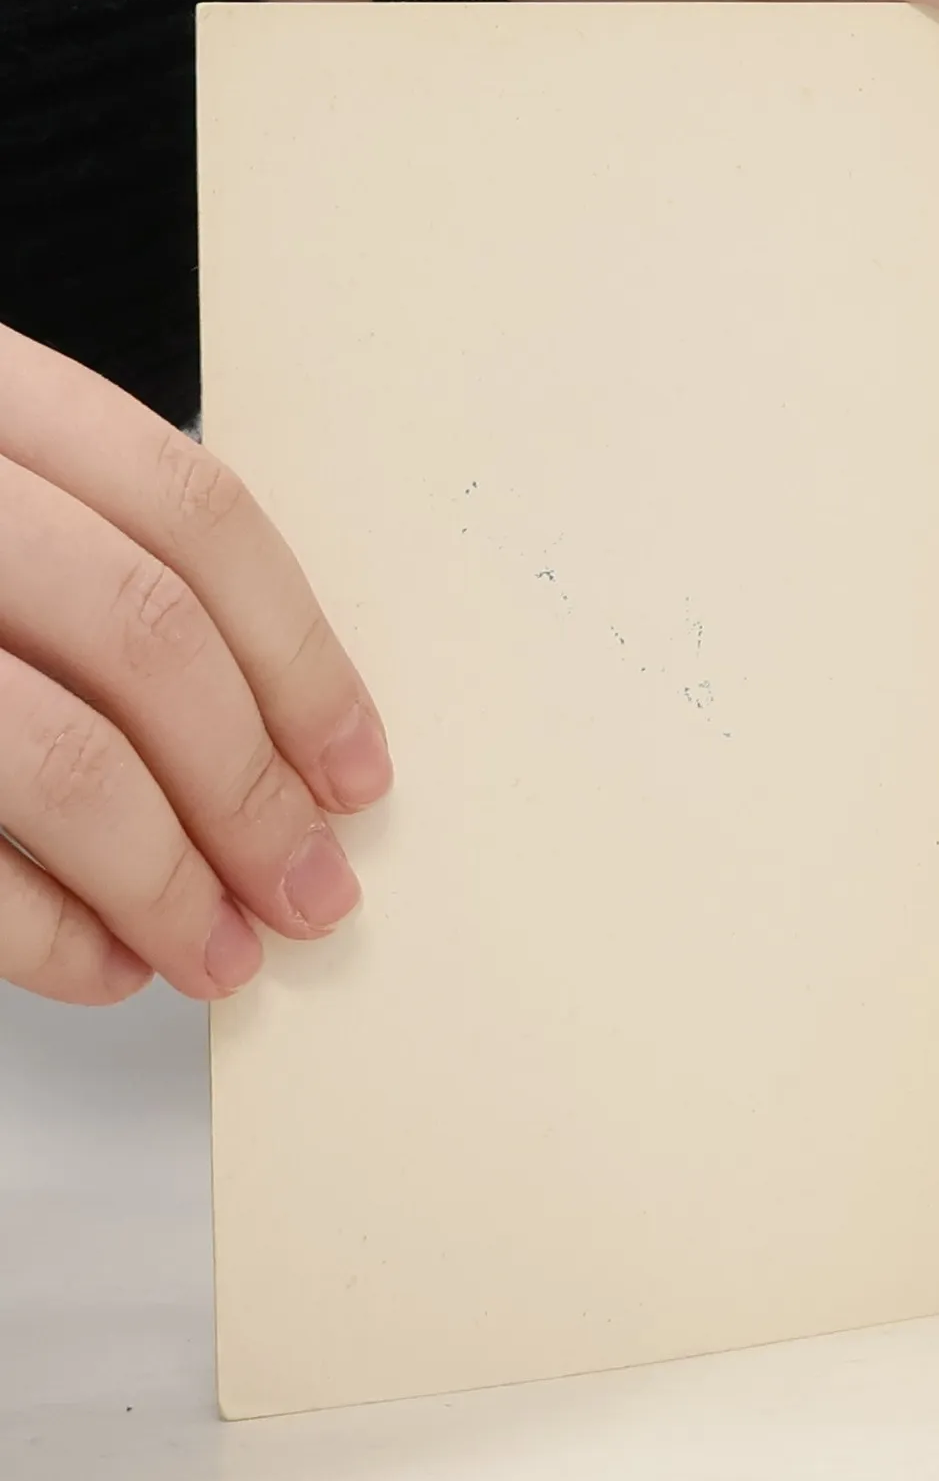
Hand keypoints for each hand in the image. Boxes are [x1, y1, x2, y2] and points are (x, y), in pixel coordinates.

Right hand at [0, 328, 390, 1005]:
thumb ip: (93, 568)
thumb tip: (277, 750)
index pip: (196, 516)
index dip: (301, 659)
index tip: (357, 773)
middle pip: (145, 638)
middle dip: (251, 790)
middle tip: (311, 892)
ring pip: (56, 757)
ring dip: (165, 881)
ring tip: (224, 954)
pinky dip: (40, 929)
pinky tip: (102, 964)